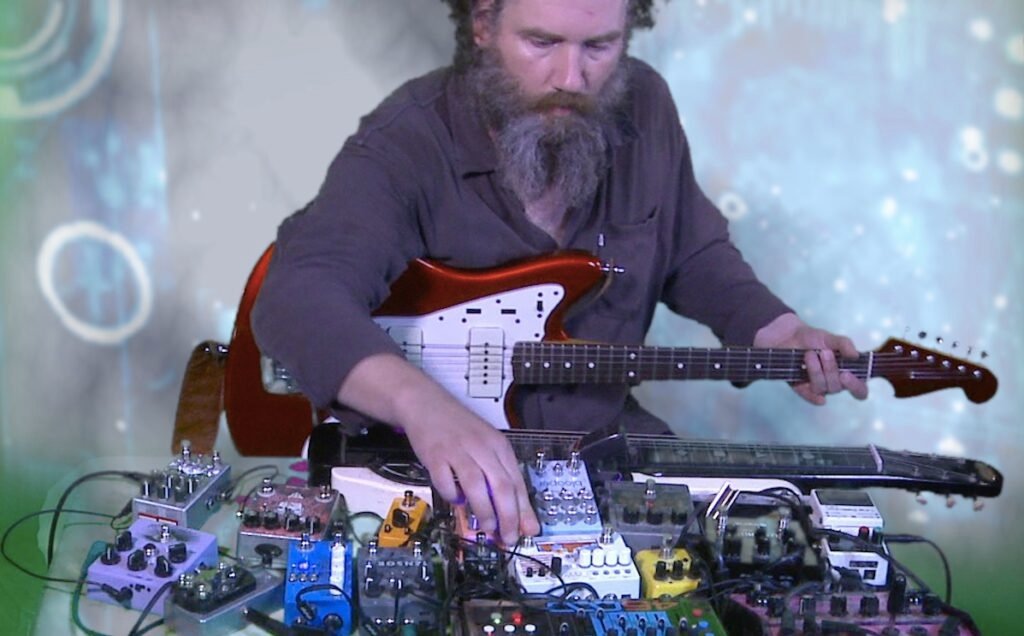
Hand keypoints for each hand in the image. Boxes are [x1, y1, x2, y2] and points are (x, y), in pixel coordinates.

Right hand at [400, 401, 539, 545]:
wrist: (426, 403)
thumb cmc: (458, 428)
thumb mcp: (485, 446)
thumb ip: (498, 476)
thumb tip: (514, 511)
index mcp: (498, 445)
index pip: (517, 482)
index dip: (523, 511)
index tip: (526, 531)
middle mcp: (481, 447)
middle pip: (501, 486)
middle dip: (507, 517)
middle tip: (507, 537)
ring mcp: (457, 451)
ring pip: (477, 486)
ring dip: (484, 512)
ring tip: (487, 528)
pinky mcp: (435, 456)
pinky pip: (446, 482)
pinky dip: (452, 496)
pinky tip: (456, 500)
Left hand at [754, 313, 868, 404]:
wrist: (790, 337)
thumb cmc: (815, 339)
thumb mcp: (831, 338)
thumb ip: (845, 344)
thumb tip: (855, 356)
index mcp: (848, 374)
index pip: (859, 389)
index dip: (856, 386)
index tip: (846, 374)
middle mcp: (835, 384)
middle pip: (837, 387)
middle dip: (831, 369)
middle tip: (824, 352)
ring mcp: (818, 388)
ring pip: (822, 388)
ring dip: (816, 371)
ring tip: (809, 354)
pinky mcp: (802, 389)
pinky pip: (808, 396)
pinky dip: (810, 395)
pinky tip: (807, 385)